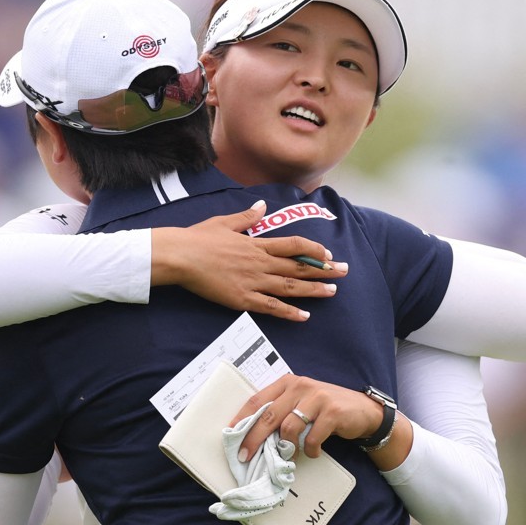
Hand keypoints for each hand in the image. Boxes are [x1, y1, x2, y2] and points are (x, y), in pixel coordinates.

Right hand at [151, 201, 347, 321]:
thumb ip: (246, 217)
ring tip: (332, 292)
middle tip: (344, 272)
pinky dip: (290, 312)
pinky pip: (271, 307)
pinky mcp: (243, 299)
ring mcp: (253, 281)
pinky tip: (305, 316)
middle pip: (299, 266)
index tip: (328, 254)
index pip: (294, 245)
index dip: (314, 250)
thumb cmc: (198, 238)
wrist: (181, 256)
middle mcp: (260, 262)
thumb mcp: (224, 222)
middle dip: (324, 270)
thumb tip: (262, 208)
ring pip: (290, 287)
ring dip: (313, 290)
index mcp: (257, 244)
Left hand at [228, 374, 383, 459]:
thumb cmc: (326, 410)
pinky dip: (310, 450)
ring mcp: (317, 397)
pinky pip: (312, 438)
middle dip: (254, 438)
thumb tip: (254, 436)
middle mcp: (300, 386)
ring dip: (287, 446)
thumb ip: (281, 412)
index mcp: (288, 383)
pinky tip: (313, 452)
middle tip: (246, 455)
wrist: (363, 411)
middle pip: (269, 414)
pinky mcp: (332, 412)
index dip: (242, 418)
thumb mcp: (301, 404)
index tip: (230, 435)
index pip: (258, 399)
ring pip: (289, 427)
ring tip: (291, 454)